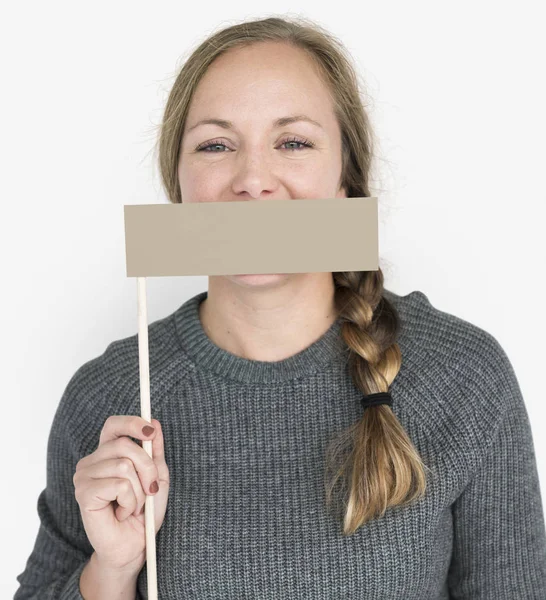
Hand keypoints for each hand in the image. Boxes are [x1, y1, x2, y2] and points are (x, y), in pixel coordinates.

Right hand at [73, 416, 169, 571]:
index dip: (132, 423)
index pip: (114, 425)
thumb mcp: (156, 476)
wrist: (134, 546)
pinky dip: (130, 501)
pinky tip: (122, 512)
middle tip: (150, 490)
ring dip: (139, 490)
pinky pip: (119, 484)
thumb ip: (154, 451)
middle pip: (125, 445)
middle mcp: (91, 461)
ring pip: (124, 465)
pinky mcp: (84, 492)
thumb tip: (155, 423)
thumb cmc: (143, 512)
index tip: (151, 431)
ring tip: (133, 506)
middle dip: (147, 468)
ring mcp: (84, 476)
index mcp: (107, 453)